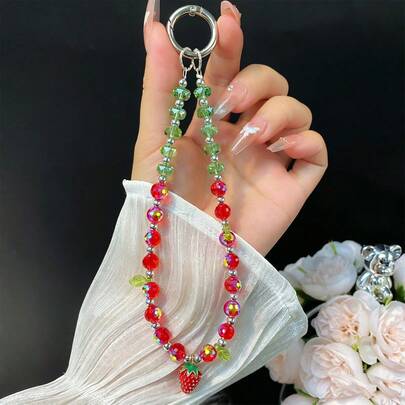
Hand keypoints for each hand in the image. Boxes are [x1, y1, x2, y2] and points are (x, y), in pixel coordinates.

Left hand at [132, 1, 326, 254]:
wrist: (185, 254)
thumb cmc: (165, 200)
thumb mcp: (156, 140)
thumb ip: (159, 85)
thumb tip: (153, 27)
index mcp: (212, 124)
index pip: (228, 73)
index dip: (231, 45)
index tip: (228, 20)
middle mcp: (243, 136)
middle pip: (271, 84)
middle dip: (257, 80)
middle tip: (233, 101)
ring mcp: (270, 159)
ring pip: (297, 110)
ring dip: (278, 110)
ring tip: (251, 134)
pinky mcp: (291, 185)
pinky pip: (315, 150)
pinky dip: (304, 138)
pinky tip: (279, 146)